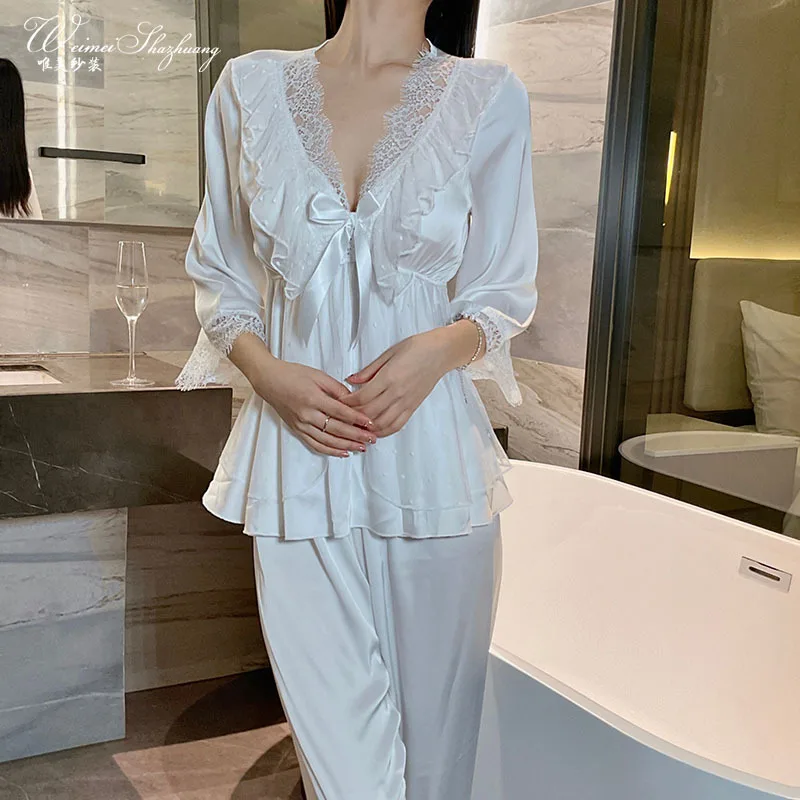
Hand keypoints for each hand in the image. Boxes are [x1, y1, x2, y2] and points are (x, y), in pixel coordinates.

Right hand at [250, 358, 375, 457]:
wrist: (269, 380)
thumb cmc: (293, 374)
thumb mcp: (318, 376)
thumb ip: (337, 389)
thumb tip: (354, 400)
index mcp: (313, 398)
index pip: (340, 412)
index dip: (357, 419)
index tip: (371, 423)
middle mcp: (306, 414)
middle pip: (336, 429)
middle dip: (356, 435)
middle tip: (372, 438)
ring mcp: (301, 424)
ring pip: (327, 441)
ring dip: (346, 446)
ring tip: (362, 447)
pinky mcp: (297, 430)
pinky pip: (315, 444)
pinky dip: (330, 450)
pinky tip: (343, 452)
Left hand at [341, 330, 457, 437]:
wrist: (441, 352)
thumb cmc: (416, 347)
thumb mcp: (389, 353)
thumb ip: (369, 370)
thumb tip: (351, 379)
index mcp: (389, 377)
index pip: (362, 397)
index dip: (347, 403)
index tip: (338, 403)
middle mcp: (397, 392)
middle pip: (369, 413)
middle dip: (353, 418)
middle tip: (342, 418)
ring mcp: (406, 402)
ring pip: (382, 423)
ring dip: (367, 428)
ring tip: (355, 428)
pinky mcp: (413, 407)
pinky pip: (397, 424)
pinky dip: (384, 431)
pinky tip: (375, 431)